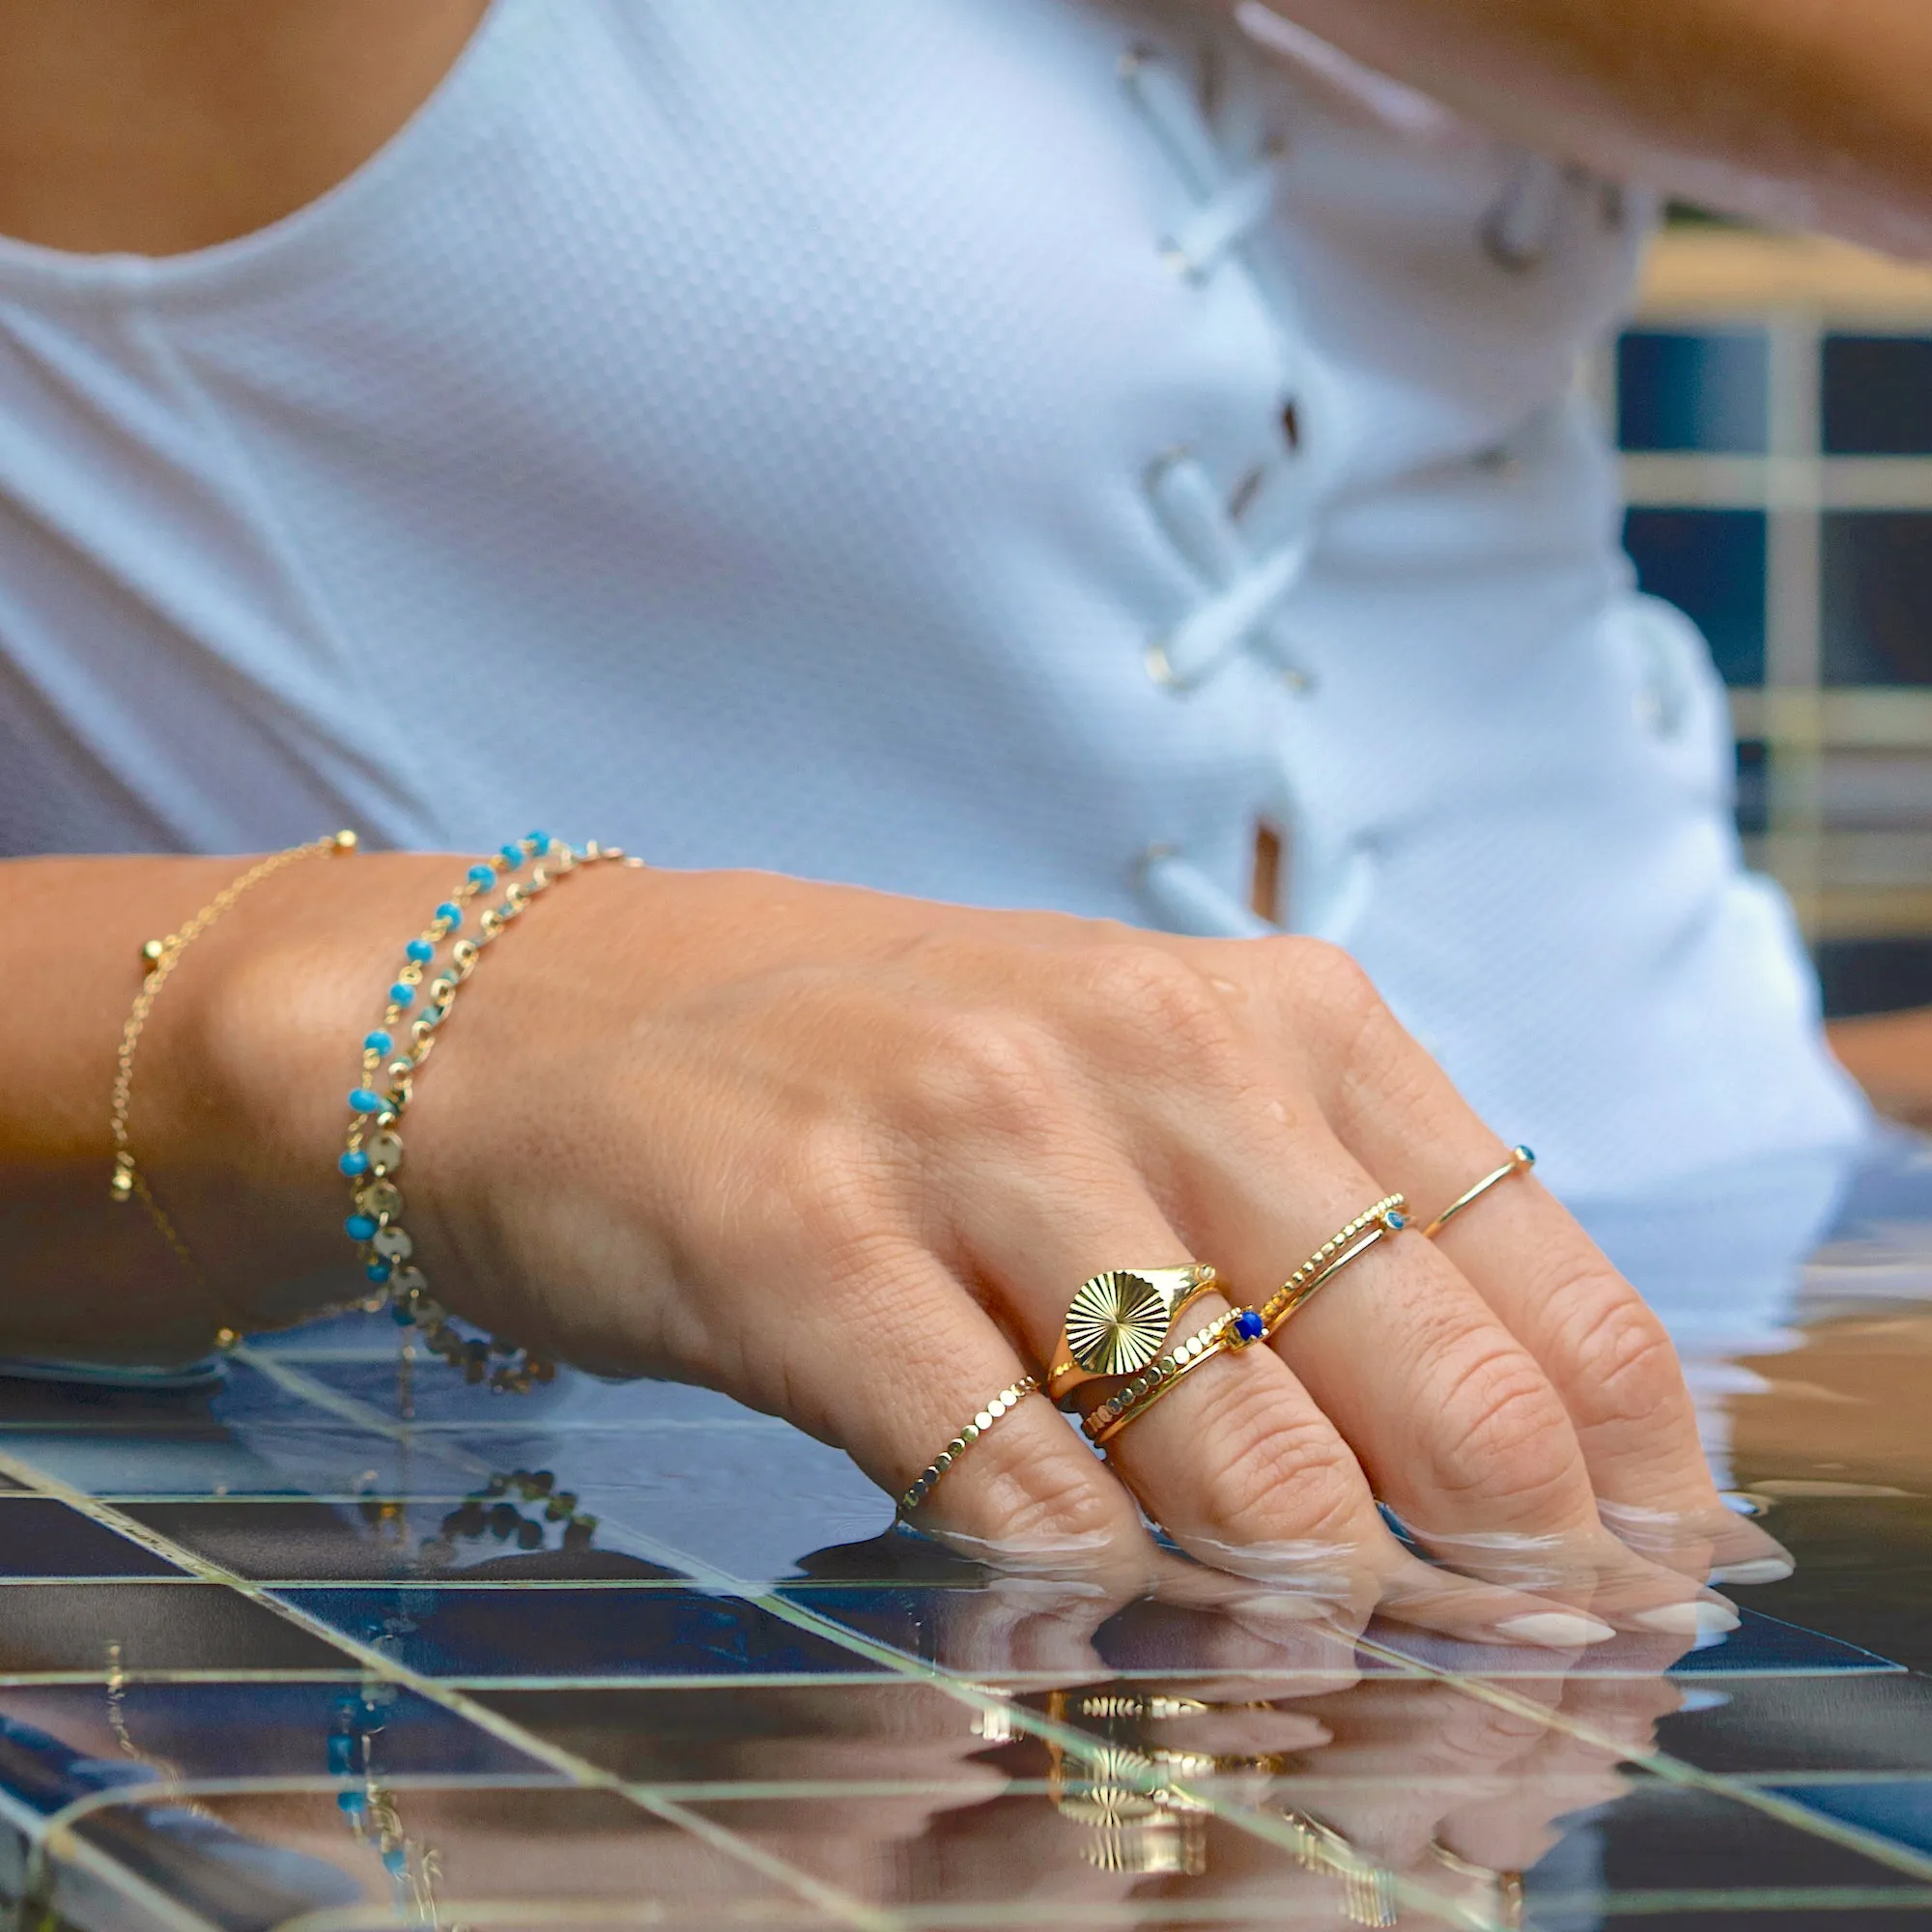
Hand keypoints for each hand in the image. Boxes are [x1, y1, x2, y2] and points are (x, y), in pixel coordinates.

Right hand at [215, 862, 1785, 1631]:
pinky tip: (1074, 1600)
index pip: (1529, 1268)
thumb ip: (1304, 1242)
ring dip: (1286, 1607)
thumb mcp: (1136, 1093)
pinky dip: (1072, 1583)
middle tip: (1491, 1689)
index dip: (1620, 1466)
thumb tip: (1503, 1468)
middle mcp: (1136, 1047)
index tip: (1640, 1591)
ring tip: (1292, 1671)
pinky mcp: (799, 1238)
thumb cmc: (889, 1077)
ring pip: (1232, 1455)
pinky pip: (1004, 1478)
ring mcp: (964, 1134)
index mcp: (1263, 1009)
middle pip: (1417, 1383)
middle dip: (1486, 1576)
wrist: (580, 1017)